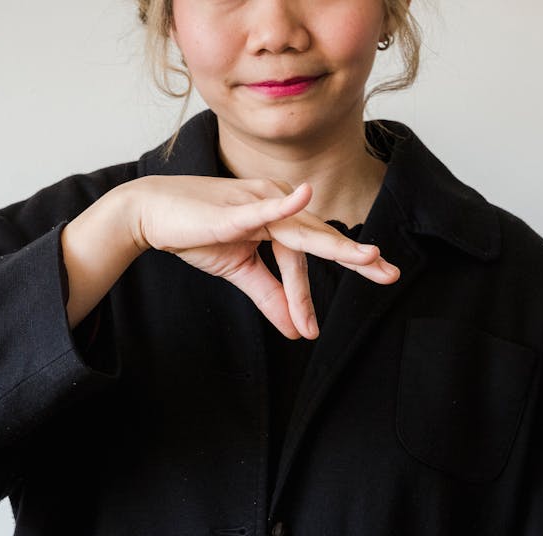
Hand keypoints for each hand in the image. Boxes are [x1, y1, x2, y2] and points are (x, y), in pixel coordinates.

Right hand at [127, 175, 399, 339]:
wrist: (152, 215)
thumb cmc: (196, 233)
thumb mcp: (240, 271)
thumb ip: (271, 297)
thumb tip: (296, 331)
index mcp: (280, 219)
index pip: (308, 258)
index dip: (309, 296)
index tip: (312, 332)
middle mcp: (277, 204)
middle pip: (321, 238)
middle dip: (356, 258)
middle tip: (391, 274)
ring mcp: (258, 203)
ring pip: (302, 231)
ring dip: (335, 246)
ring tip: (367, 258)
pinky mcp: (236, 208)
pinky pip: (265, 208)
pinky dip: (287, 204)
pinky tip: (306, 196)